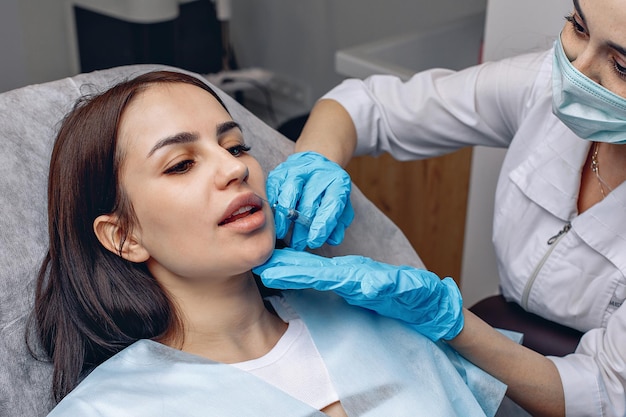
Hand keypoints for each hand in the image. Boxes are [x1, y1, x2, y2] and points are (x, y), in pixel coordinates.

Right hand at [253, 248, 463, 340]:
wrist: (431, 302)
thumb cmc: (419, 295)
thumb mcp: (408, 290)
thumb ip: (387, 286)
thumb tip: (367, 286)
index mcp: (360, 275)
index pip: (323, 272)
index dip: (299, 270)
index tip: (275, 267)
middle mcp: (354, 275)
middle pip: (316, 271)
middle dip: (290, 269)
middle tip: (263, 267)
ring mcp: (354, 280)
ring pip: (319, 274)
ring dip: (294, 272)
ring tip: (269, 269)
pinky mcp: (358, 286)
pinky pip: (329, 280)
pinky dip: (308, 277)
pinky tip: (292, 275)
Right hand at [267, 152, 353, 249]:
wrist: (316, 163)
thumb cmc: (328, 190)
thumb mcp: (341, 205)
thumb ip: (339, 223)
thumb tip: (333, 239)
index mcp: (338, 182)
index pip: (332, 204)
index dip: (323, 225)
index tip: (314, 241)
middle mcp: (319, 173)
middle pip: (309, 202)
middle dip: (302, 228)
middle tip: (298, 245)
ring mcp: (298, 170)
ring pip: (290, 193)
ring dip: (284, 216)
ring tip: (282, 233)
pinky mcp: (280, 171)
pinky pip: (273, 188)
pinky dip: (271, 205)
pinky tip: (272, 219)